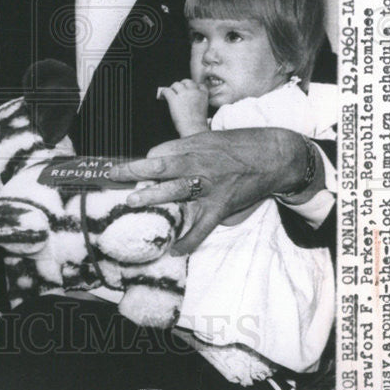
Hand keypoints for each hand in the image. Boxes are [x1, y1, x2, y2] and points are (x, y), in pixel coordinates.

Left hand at [107, 128, 313, 253]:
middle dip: (137, 171)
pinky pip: (202, 227)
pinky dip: (189, 241)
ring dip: (153, 197)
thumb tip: (156, 159)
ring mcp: (210, 187)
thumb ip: (183, 149)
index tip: (132, 171)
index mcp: (194, 147)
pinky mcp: (222, 207)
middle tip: (115, 175)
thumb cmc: (238, 145)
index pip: (159, 153)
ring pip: (177, 192)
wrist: (274, 156)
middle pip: (162, 166)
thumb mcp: (208, 139)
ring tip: (132, 202)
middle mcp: (199, 165)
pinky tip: (174, 250)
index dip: (145, 163)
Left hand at [158, 79, 208, 136]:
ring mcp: (184, 94)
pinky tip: (163, 96)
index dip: (193, 87)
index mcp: (203, 94)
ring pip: (176, 84)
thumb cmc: (198, 123)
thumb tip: (187, 99)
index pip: (199, 85)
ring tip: (170, 93)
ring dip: (173, 88)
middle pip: (186, 82)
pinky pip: (167, 90)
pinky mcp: (174, 99)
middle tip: (177, 91)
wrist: (194, 129)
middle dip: (182, 85)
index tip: (189, 90)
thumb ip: (198, 100)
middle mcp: (194, 91)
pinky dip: (164, 92)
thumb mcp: (203, 108)